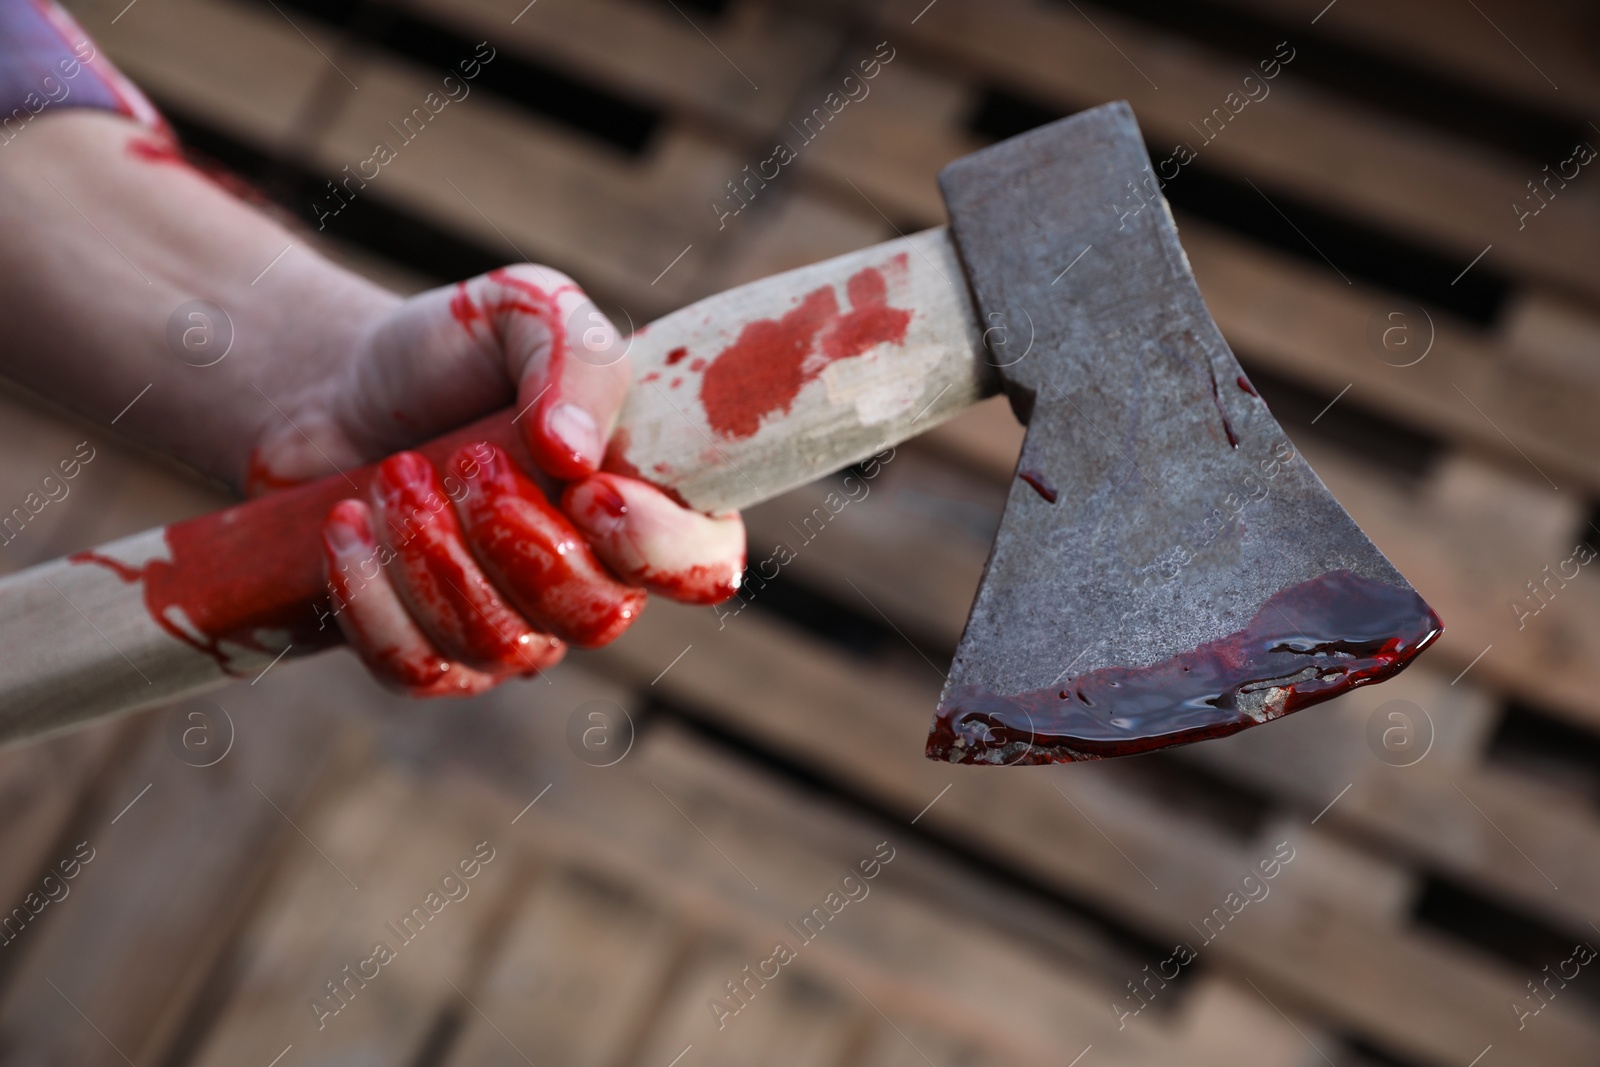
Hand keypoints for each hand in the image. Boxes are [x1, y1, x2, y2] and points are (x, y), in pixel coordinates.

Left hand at [251, 264, 744, 695]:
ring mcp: (520, 633)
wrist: (338, 394)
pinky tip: (349, 524)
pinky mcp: (435, 660)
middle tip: (469, 460)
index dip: (658, 548)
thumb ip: (575, 355)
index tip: (588, 488)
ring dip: (433, 552)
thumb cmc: (453, 354)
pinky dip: (373, 594)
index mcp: (650, 501)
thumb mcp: (526, 310)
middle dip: (520, 538)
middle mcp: (598, 580)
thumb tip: (573, 453)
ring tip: (395, 473)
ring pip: (500, 645)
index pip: (705, 565)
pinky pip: (418, 671)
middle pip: (598, 617)